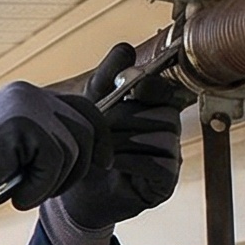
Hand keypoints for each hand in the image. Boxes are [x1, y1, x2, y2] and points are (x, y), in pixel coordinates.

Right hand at [0, 81, 105, 226]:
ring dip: (55, 182)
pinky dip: (40, 188)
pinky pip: (56, 161)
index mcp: (26, 96)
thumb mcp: (19, 153)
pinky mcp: (22, 122)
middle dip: (82, 165)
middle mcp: (28, 93)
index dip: (99, 137)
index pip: (82, 107)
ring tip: (25, 193)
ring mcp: (25, 104)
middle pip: (88, 124)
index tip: (103, 162)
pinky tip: (15, 195)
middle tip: (55, 189)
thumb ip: (48, 140)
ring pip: (74, 148)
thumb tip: (91, 147)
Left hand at [53, 42, 185, 231]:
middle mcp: (168, 132)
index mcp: (154, 110)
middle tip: (100, 128)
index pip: (168, 91)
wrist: (73, 194)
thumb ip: (107, 77)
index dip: (152, 86)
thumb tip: (125, 49)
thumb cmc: (85, 149)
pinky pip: (159, 165)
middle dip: (127, 118)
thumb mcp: (90, 107)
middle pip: (164, 114)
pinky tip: (109, 165)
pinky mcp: (166, 184)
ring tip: (101, 149)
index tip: (130, 87)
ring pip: (163, 138)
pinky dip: (130, 162)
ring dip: (125, 141)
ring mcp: (170, 158)